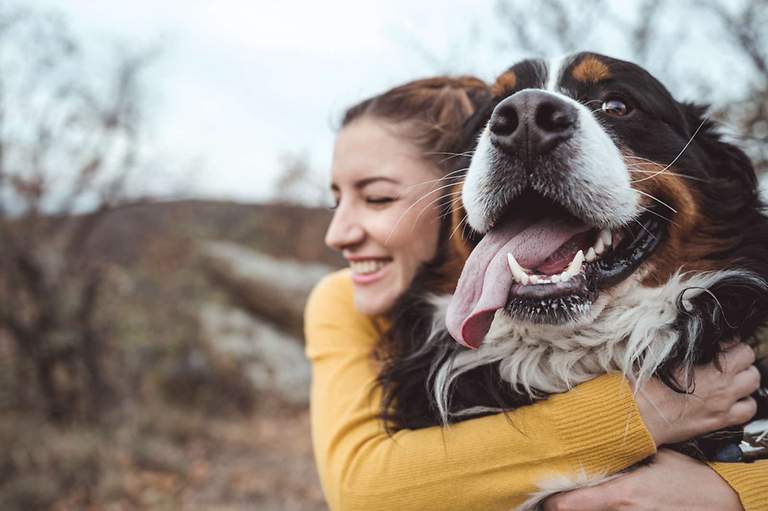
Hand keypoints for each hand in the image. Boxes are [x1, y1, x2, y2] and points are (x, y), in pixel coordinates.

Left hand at [542, 449, 743, 510]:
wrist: (723, 502)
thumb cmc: (690, 478)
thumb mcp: (657, 457)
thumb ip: (627, 455)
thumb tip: (602, 440)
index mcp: (623, 493)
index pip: (573, 504)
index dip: (553, 502)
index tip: (542, 496)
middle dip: (566, 506)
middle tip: (552, 498)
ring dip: (586, 509)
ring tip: (571, 502)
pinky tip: (598, 506)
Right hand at [636, 342, 759, 445]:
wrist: (640, 415)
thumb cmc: (645, 385)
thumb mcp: (661, 355)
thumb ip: (685, 347)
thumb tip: (694, 339)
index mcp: (710, 365)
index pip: (737, 344)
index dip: (728, 342)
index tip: (719, 344)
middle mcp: (722, 383)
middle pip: (749, 361)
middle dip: (740, 357)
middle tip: (726, 359)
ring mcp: (724, 403)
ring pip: (754, 384)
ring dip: (745, 379)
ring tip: (731, 378)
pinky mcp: (720, 420)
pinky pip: (748, 410)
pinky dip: (744, 403)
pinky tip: (731, 400)